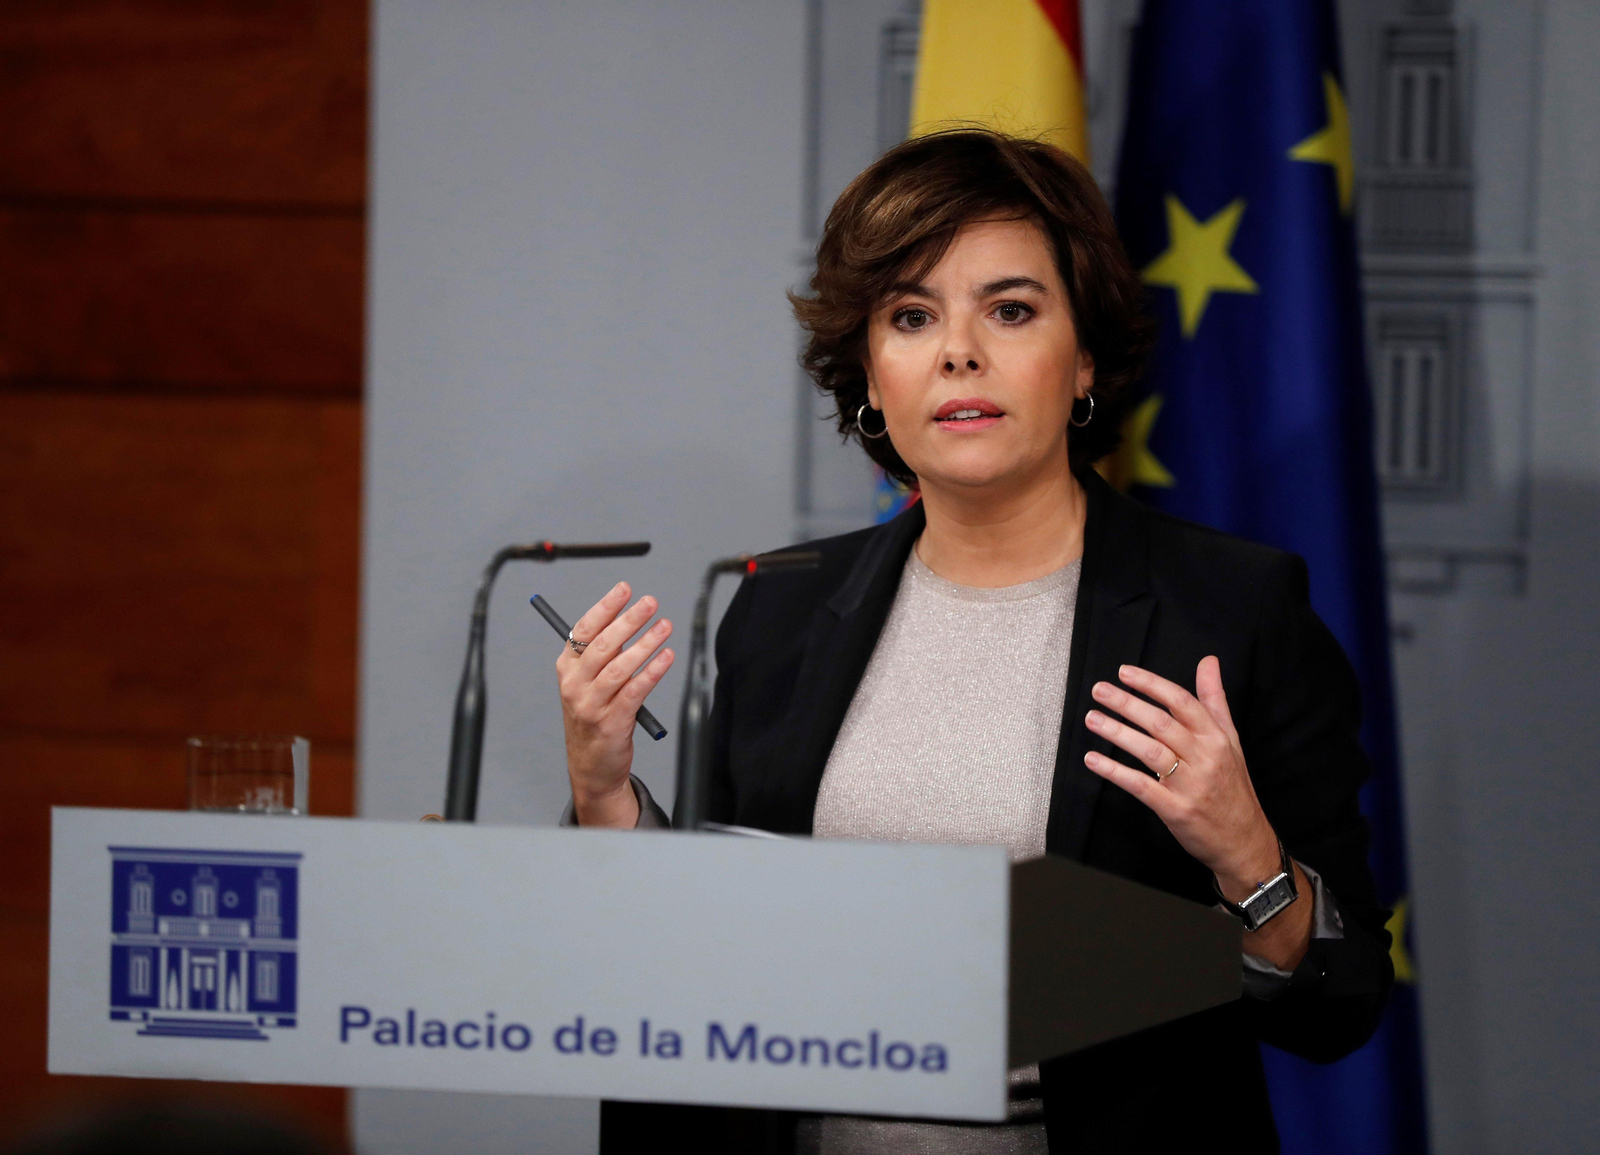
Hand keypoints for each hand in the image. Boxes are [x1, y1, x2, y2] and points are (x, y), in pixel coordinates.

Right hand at [557, 581, 673, 827]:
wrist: (590, 766)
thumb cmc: (593, 716)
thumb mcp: (587, 682)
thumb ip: (602, 654)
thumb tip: (629, 619)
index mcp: (567, 668)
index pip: (584, 630)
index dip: (605, 607)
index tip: (624, 589)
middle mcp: (575, 684)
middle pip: (603, 645)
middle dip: (629, 620)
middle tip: (650, 603)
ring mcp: (591, 705)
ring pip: (620, 667)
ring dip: (645, 644)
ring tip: (664, 626)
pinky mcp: (612, 722)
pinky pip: (635, 691)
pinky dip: (652, 672)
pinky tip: (666, 657)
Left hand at [1082, 657, 1280, 900]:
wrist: (1244, 840)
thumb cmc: (1233, 786)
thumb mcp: (1231, 740)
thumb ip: (1214, 700)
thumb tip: (1208, 661)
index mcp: (1216, 738)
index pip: (1182, 702)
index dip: (1151, 684)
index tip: (1124, 672)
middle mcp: (1205, 757)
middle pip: (1161, 723)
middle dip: (1127, 703)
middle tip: (1099, 690)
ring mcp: (1190, 785)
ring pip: (1149, 751)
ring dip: (1117, 732)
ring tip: (1092, 718)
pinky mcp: (1176, 810)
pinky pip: (1141, 786)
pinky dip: (1115, 772)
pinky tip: (1093, 760)